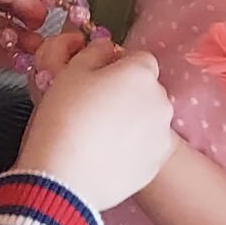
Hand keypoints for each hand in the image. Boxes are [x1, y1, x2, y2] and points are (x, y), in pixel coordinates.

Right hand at [15, 37, 174, 212]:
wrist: (65, 176)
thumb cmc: (64, 116)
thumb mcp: (71, 71)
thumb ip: (95, 51)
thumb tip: (107, 48)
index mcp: (141, 73)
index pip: (138, 58)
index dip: (118, 66)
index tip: (97, 79)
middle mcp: (160, 100)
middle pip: (146, 88)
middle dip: (127, 92)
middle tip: (96, 106)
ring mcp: (162, 134)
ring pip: (149, 117)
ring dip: (133, 119)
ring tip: (101, 134)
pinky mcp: (157, 162)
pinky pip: (147, 145)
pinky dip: (134, 146)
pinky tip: (108, 153)